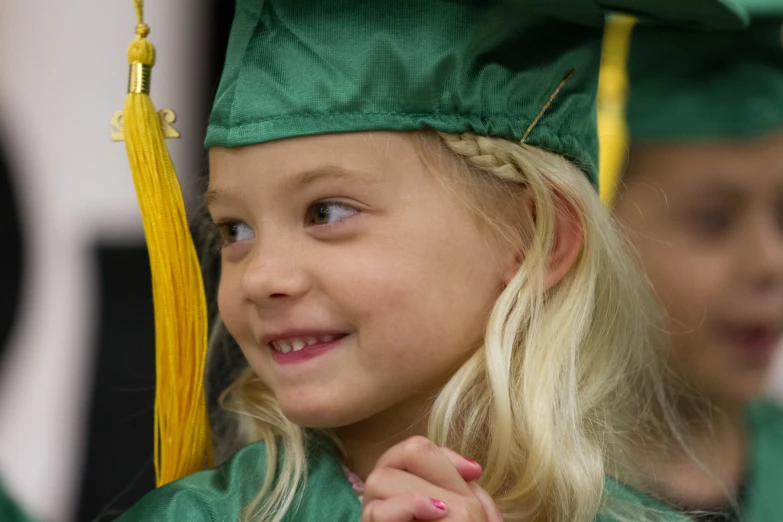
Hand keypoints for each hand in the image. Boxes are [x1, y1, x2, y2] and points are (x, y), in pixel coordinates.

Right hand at [361, 436, 502, 521]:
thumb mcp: (473, 512)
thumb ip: (468, 489)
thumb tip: (471, 468)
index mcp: (407, 485)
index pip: (415, 448)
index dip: (445, 455)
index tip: (475, 472)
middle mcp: (386, 497)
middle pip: (398, 453)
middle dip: (436, 468)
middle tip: (464, 499)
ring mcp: (375, 515)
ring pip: (379, 479)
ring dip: (420, 490)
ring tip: (446, 510)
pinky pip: (375, 512)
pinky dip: (407, 506)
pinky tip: (436, 512)